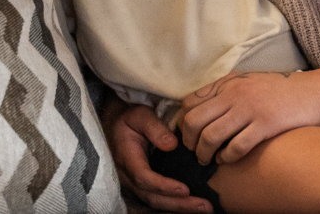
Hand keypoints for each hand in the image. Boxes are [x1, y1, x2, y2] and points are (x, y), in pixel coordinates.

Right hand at [100, 96, 211, 213]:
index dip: (164, 186)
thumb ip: (155, 128)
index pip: (144, 178)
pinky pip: (157, 201)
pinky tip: (193, 205)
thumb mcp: (140, 115)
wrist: (115, 126)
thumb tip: (172, 145)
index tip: (185, 189)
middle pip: (152, 198)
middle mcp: (128, 177)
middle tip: (205, 207)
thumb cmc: (130, 119)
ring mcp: (133, 185)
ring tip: (204, 208)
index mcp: (127, 158)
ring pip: (155, 203)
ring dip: (180, 207)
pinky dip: (175, 205)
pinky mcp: (141, 188)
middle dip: (179, 204)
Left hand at [177, 71, 314, 164]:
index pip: (189, 102)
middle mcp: (235, 93)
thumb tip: (202, 109)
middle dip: (189, 142)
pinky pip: (235, 147)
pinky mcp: (265, 124)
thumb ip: (226, 91)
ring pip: (210, 136)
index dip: (184, 122)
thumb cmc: (281, 91)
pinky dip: (227, 158)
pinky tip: (228, 160)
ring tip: (208, 160)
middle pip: (193, 121)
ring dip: (204, 154)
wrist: (314, 93)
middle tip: (195, 151)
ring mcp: (250, 108)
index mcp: (229, 82)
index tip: (190, 134)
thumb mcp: (249, 82)